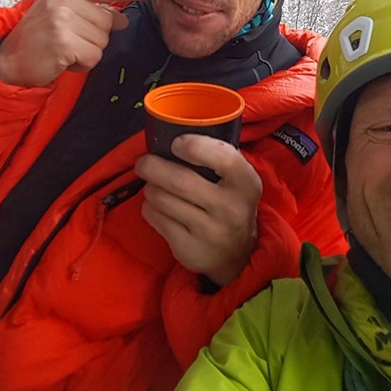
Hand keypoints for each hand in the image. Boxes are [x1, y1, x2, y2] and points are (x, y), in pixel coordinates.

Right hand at [0, 0, 154, 86]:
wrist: (8, 59)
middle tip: (69, 40)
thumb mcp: (61, 13)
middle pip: (107, 21)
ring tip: (63, 49)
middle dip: (94, 37)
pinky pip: (92, 58)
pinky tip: (62, 60)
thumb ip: (91, 10)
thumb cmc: (37, 37)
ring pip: (102, 41)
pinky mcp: (63, 42)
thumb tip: (123, 18)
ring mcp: (62, 19)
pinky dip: (81, 64)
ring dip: (87, 52)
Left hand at [135, 135, 262, 285]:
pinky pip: (156, 219)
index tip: (176, 143)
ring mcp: (209, 231)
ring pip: (163, 200)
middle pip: (181, 181)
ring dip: (151, 188)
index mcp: (246, 183)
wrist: (237, 255)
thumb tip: (175, 134)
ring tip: (153, 185)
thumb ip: (218, 158)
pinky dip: (150, 208)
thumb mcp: (238, 180)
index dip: (196, 146)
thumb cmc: (231, 203)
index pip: (223, 158)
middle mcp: (230, 208)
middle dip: (154, 167)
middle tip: (143, 162)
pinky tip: (158, 206)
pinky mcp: (188, 248)